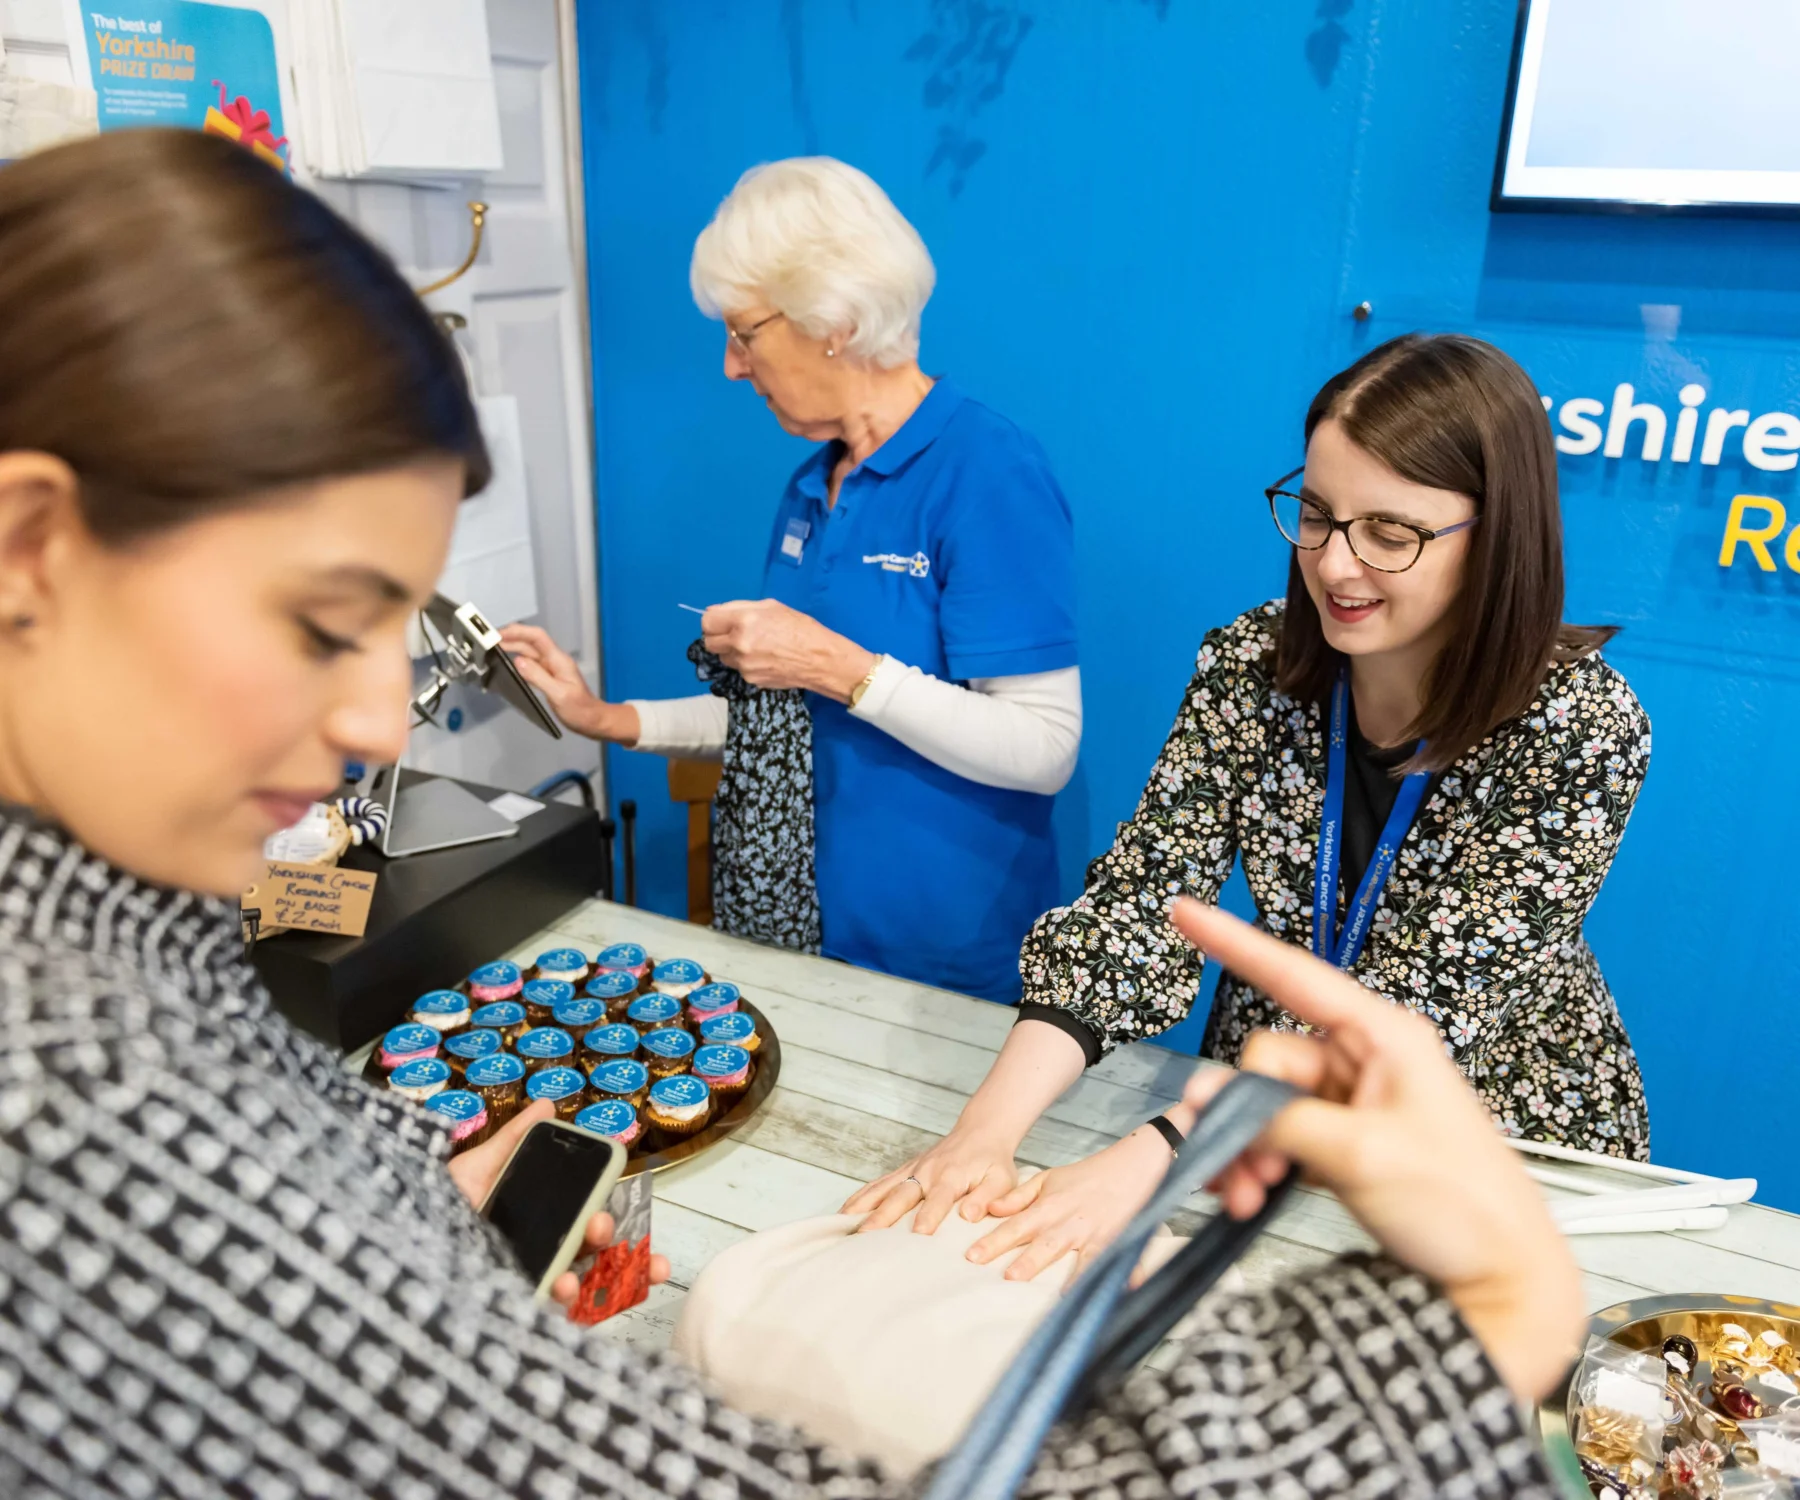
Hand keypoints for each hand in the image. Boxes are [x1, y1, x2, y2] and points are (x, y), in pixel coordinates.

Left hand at [447, 1100, 671, 1309]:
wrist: (395, 1248)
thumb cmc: (434, 1209)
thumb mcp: (475, 1168)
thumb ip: (513, 1140)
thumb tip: (547, 1104)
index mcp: (538, 1220)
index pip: (584, 1218)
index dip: (610, 1217)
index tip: (620, 1207)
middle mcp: (539, 1254)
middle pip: (587, 1251)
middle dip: (606, 1239)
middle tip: (600, 1224)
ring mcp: (528, 1283)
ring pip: (579, 1283)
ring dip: (596, 1274)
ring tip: (581, 1259)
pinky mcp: (515, 1308)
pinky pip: (550, 1312)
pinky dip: (565, 1301)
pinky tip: (563, 1286)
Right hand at [499, 624, 637, 742]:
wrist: (592, 721)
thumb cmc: (580, 710)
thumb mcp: (559, 694)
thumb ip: (539, 677)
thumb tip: (518, 662)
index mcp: (558, 660)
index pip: (537, 637)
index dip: (518, 631)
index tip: (499, 633)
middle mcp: (554, 661)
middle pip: (530, 643)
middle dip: (510, 638)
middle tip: (489, 642)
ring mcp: (551, 669)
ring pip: (528, 653)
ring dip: (512, 649)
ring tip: (493, 650)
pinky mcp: (548, 678)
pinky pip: (530, 665)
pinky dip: (517, 662)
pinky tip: (508, 666)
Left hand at [702, 599, 875, 699]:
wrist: (820, 660)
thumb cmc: (800, 628)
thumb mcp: (772, 607)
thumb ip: (740, 607)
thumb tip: (715, 612)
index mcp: (743, 621)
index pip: (707, 622)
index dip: (712, 621)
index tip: (720, 622)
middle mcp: (739, 644)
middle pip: (709, 642)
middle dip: (718, 637)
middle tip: (735, 634)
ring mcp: (743, 665)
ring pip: (723, 657)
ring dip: (732, 652)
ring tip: (755, 647)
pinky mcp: (750, 679)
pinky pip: (739, 669)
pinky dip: (746, 664)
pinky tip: (765, 659)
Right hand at [841, 1124, 1019, 1232]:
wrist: (980, 1132)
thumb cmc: (993, 1162)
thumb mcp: (1001, 1179)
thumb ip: (987, 1197)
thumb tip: (968, 1215)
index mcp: (952, 1176)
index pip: (938, 1198)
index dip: (928, 1215)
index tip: (919, 1234)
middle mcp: (927, 1172)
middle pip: (901, 1195)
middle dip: (883, 1216)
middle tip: (866, 1236)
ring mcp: (912, 1170)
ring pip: (883, 1189)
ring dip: (864, 1207)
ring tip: (844, 1226)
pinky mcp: (904, 1170)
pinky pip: (879, 1184)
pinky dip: (861, 1198)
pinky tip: (845, 1214)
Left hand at [965, 1126, 1172, 1281]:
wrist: (1128, 1168)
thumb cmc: (1086, 1177)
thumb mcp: (1047, 1179)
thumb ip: (1018, 1196)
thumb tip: (990, 1208)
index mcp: (1048, 1208)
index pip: (1016, 1227)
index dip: (994, 1242)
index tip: (973, 1256)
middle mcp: (1067, 1224)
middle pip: (1042, 1246)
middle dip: (1024, 1262)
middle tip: (1003, 1277)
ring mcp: (1092, 1236)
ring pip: (1073, 1259)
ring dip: (1065, 1277)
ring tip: (1054, 1297)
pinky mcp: (1115, 1243)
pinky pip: (1109, 1263)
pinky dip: (1112, 1277)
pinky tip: (1109, 1294)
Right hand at [1169, 898, 1583, 1404]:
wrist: (1500, 1276)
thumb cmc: (1464, 1205)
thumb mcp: (1361, 1156)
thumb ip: (1279, 1121)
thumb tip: (1212, 1101)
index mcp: (1384, 1038)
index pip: (1294, 977)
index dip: (1234, 942)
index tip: (1186, 912)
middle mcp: (1365, 1060)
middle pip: (1267, 1060)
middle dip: (1243, 1113)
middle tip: (1243, 1165)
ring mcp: (1352, 1101)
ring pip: (1265, 1103)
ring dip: (1247, 1147)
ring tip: (1249, 1191)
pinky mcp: (1341, 1139)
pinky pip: (1277, 1134)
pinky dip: (1258, 1163)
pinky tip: (1253, 1193)